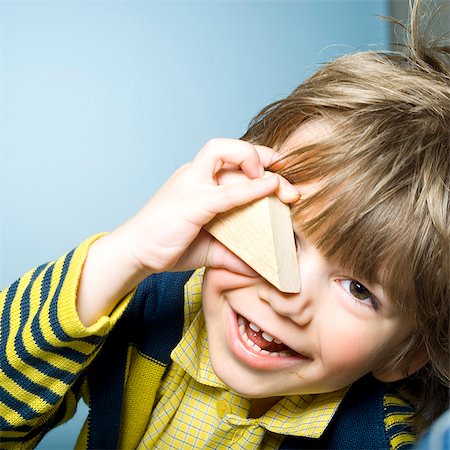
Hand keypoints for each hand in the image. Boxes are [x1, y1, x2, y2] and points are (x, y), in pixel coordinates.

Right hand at [117, 138, 298, 273]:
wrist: (135, 253)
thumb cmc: (168, 245)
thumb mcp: (208, 249)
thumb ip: (233, 254)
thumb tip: (259, 267)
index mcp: (198, 181)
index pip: (231, 158)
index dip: (258, 160)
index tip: (279, 175)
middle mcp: (194, 175)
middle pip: (229, 149)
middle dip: (262, 156)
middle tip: (286, 178)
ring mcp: (190, 185)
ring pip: (222, 153)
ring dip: (254, 160)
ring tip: (276, 181)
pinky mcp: (190, 202)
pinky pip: (225, 191)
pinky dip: (249, 188)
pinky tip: (268, 187)